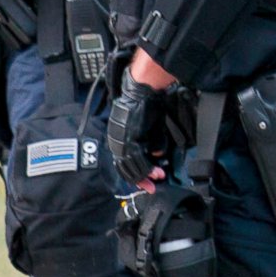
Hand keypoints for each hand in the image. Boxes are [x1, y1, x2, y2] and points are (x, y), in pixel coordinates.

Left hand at [107, 70, 173, 186]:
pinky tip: (157, 172)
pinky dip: (148, 169)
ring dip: (146, 175)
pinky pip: (137, 161)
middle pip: (124, 168)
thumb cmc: (147, 103)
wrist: (144, 89)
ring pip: (130, 167)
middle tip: (151, 187)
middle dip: (140, 180)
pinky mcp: (128, 139)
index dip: (135, 173)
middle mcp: (116, 141)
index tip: (147, 181)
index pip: (123, 162)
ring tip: (159, 177)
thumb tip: (156, 153)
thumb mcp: (149, 127)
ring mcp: (121, 141)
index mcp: (118, 138)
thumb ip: (150, 142)